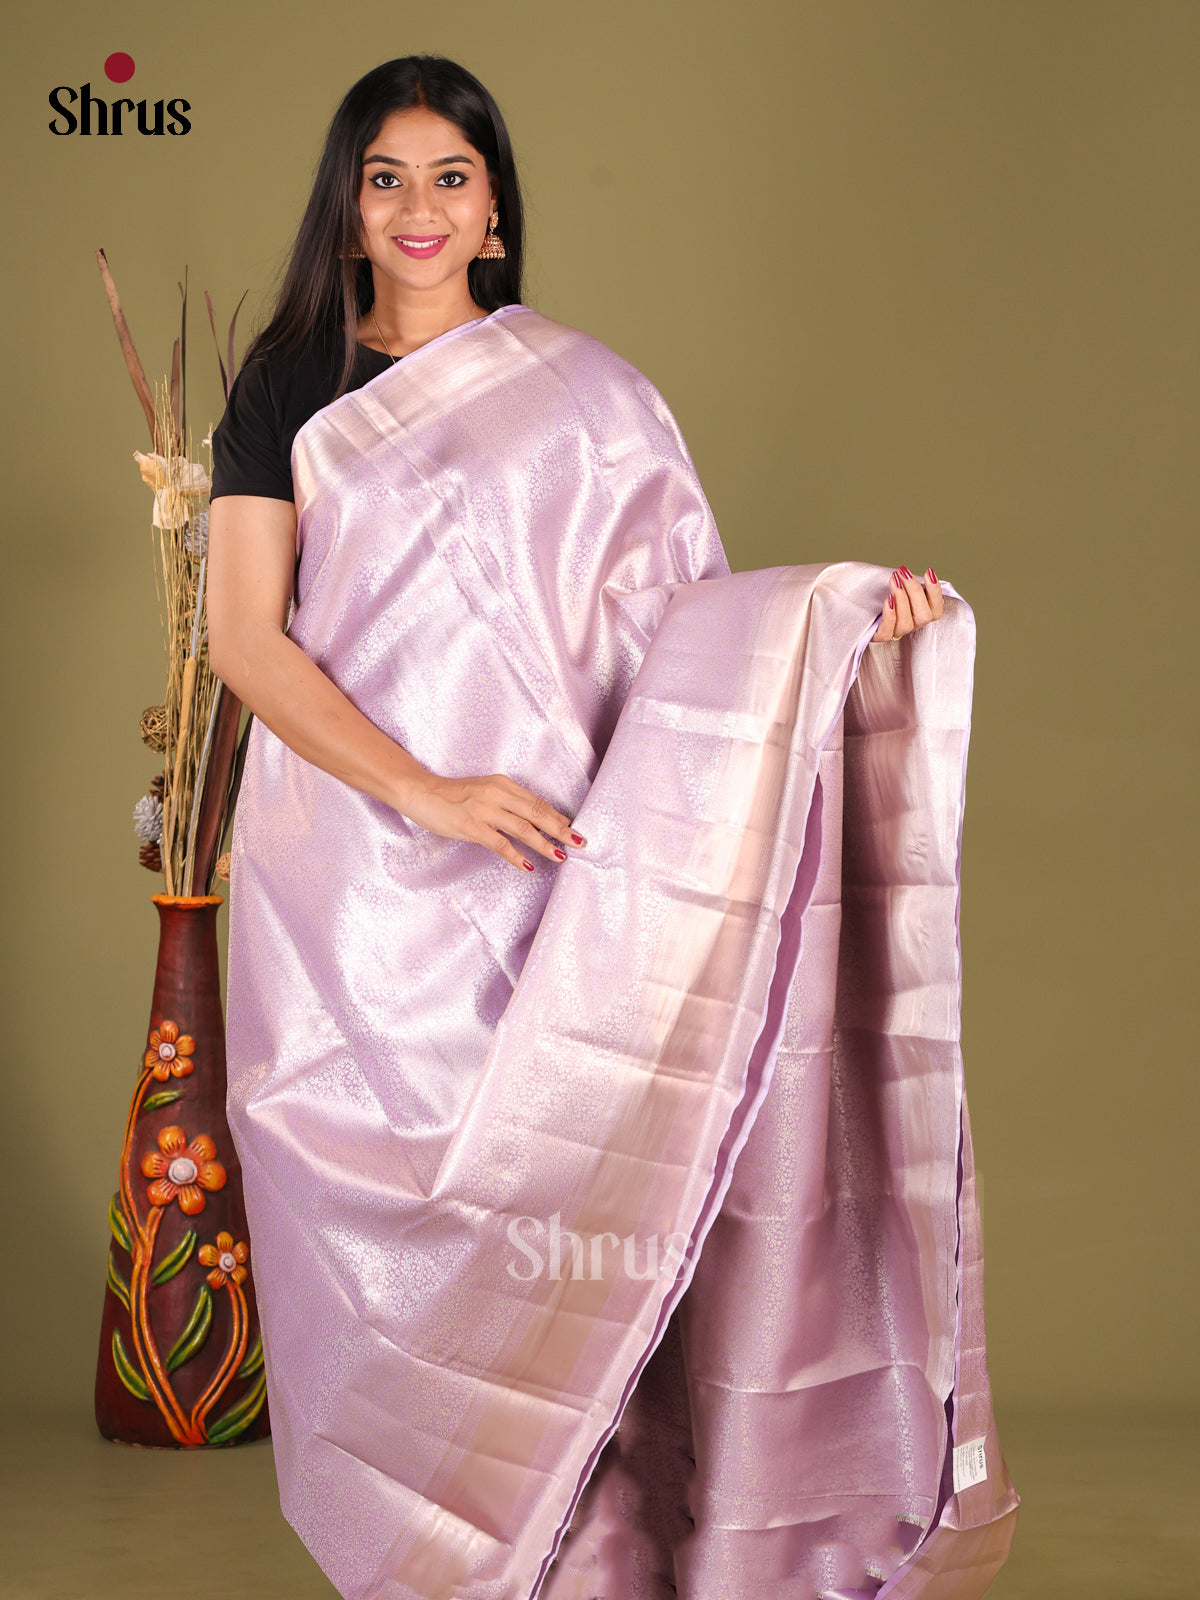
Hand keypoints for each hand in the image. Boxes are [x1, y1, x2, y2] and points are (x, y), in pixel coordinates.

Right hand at [397, 771, 585, 873]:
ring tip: (560, 856)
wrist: (421, 791)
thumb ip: (507, 803)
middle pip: (537, 813)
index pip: (537, 802)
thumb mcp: (484, 791)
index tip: (573, 828)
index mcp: (503, 784)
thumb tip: (532, 821)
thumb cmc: (452, 795)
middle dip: (561, 829)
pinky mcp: (471, 826)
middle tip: (580, 842)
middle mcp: (497, 794)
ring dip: (544, 844)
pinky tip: (528, 865)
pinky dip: (516, 855)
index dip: (557, 816)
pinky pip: (499, 843)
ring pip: (523, 828)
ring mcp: (484, 810)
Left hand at [871, 567, 943, 642]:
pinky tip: (888, 599)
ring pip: (906, 624)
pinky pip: (887, 632)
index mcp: (920, 614)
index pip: (937, 610)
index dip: (936, 592)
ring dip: (902, 599)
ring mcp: (896, 632)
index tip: (928, 572)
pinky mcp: (879, 636)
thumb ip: (911, 583)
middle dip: (915, 591)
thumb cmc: (881, 593)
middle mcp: (911, 626)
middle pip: (923, 616)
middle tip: (904, 573)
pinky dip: (890, 615)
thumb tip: (923, 574)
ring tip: (894, 580)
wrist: (859, 606)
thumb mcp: (899, 586)